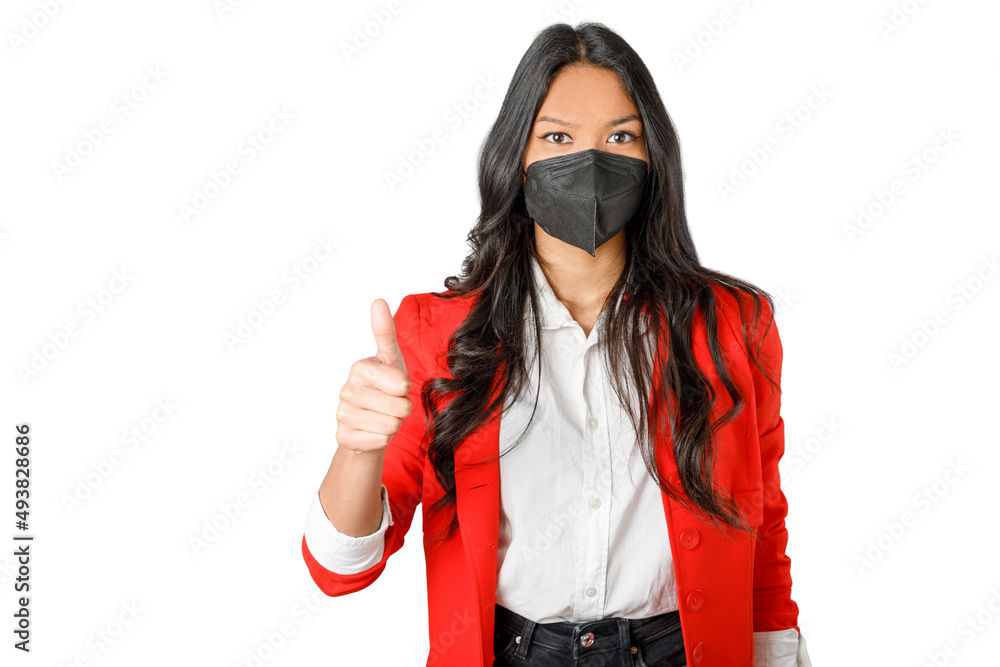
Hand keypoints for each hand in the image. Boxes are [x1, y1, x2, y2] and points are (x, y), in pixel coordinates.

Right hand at [335, 298, 412, 452]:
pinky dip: (382, 439)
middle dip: (402, 408)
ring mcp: (342, 414)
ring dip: (393, 423)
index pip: (400, 383)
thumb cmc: (384, 388)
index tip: (398, 386)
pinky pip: (379, 441)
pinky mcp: (343, 437)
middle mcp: (346, 390)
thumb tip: (378, 300)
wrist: (369, 422)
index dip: (405, 388)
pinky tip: (373, 430)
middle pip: (399, 406)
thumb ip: (385, 333)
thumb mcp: (391, 359)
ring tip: (382, 416)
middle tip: (391, 404)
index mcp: (360, 368)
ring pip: (390, 425)